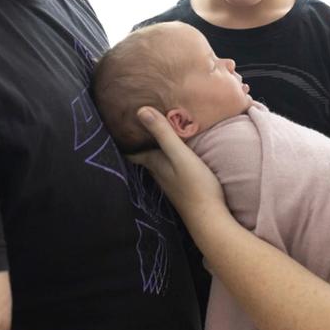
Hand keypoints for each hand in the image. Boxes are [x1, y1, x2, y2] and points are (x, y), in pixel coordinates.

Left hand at [128, 106, 228, 227]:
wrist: (210, 219)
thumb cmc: (196, 185)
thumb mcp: (180, 155)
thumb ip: (163, 134)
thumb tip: (140, 110)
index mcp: (155, 164)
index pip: (133, 152)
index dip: (126, 140)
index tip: (120, 127)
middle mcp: (159, 174)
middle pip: (144, 157)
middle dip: (140, 143)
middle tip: (138, 127)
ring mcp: (170, 184)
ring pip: (157, 164)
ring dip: (154, 152)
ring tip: (155, 138)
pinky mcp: (182, 189)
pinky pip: (169, 170)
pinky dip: (167, 161)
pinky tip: (174, 158)